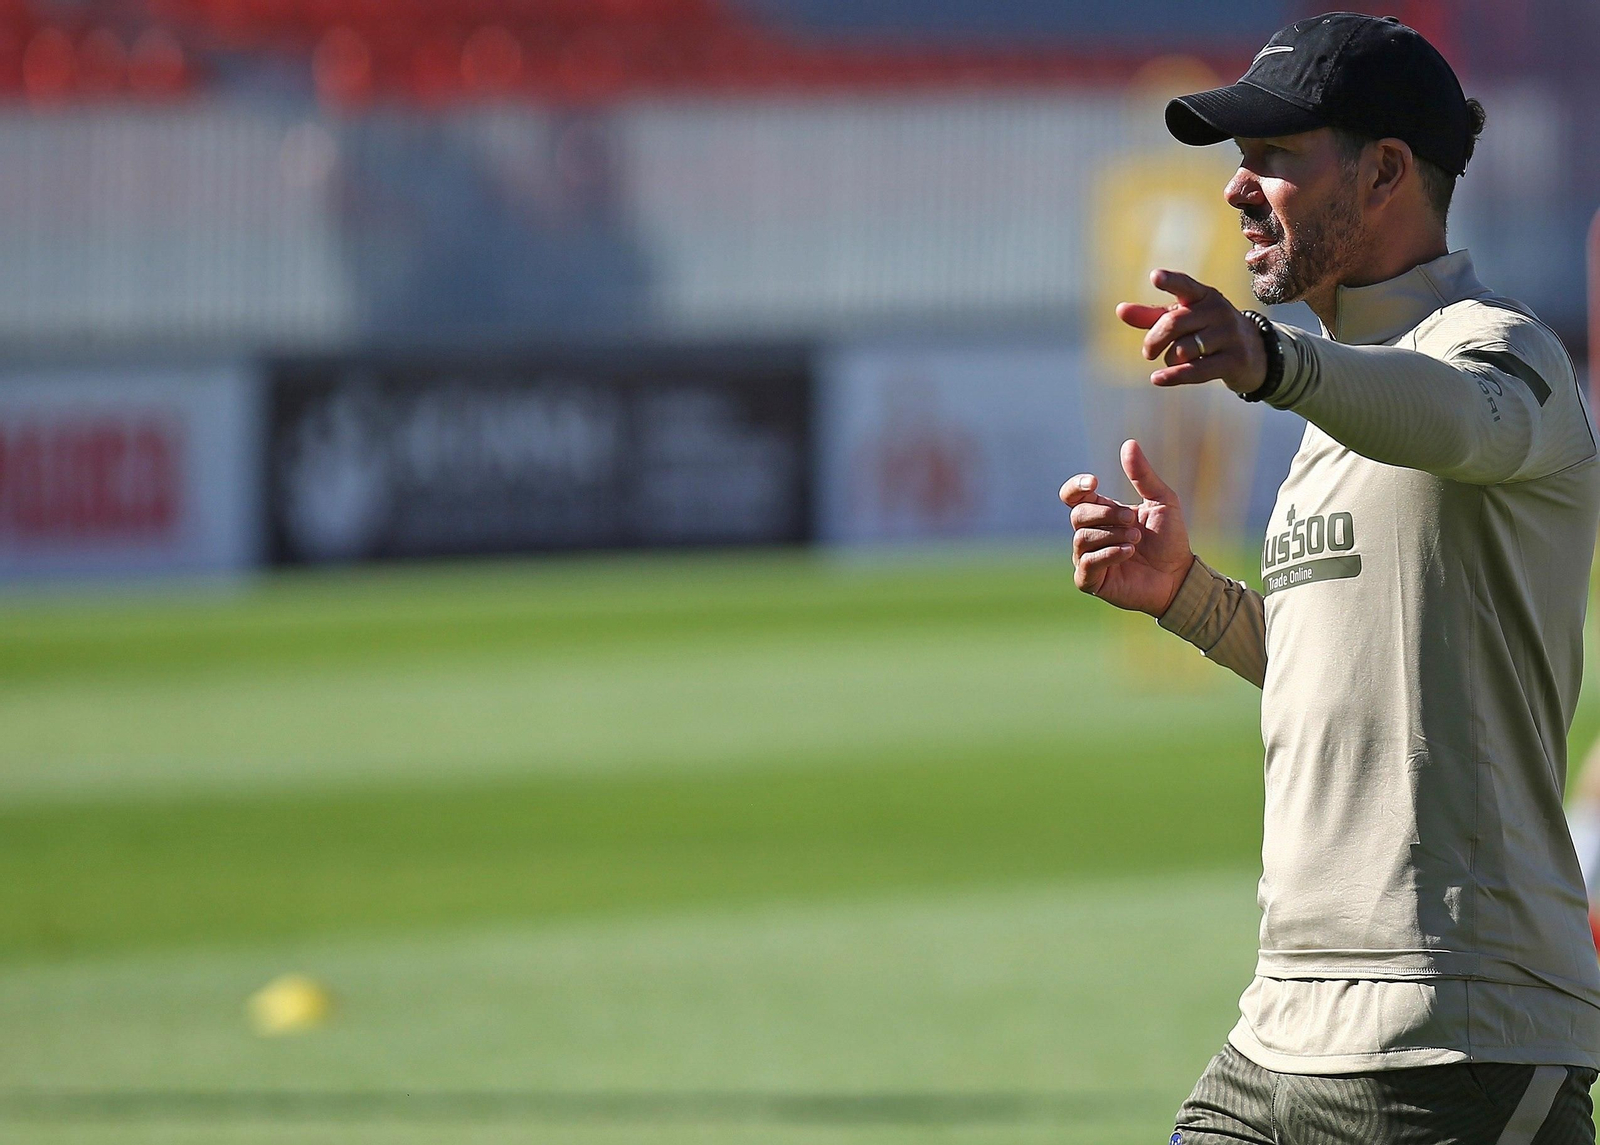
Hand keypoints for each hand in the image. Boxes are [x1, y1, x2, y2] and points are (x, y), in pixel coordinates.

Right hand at [1060, 439, 1194, 616]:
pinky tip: (1129, 552)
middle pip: (1078, 515)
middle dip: (1106, 514)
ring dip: (1112, 535)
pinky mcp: (1091, 581)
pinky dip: (1108, 554)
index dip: (1076, 487)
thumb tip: (1129, 443)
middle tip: (1133, 521)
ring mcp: (1087, 558)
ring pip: (1082, 538)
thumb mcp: (1162, 501)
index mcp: (1101, 513)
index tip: (1094, 483)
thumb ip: (1143, 475)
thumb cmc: (1169, 539)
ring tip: (1136, 539)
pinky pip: (1086, 563)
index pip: (1073, 496)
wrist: (1179, 576)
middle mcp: (1090, 534)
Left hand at [1116, 269, 1266, 395]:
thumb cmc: (1208, 331)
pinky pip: (1196, 370)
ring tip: (1174, 360)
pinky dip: (1173, 376)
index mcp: (1204, 296)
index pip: (1185, 286)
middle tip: (1148, 352)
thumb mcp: (1184, 319)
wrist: (1254, 353)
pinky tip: (1156, 379)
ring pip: (1183, 350)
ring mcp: (1229, 335)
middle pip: (1174, 323)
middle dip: (1153, 340)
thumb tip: (1120, 310)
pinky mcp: (1233, 360)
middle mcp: (1218, 311)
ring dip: (1169, 360)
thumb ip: (1152, 316)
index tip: (1155, 276)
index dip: (1170, 282)